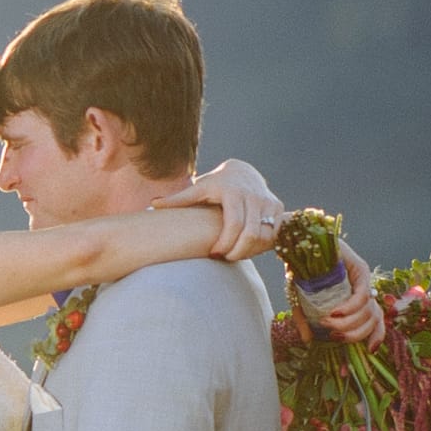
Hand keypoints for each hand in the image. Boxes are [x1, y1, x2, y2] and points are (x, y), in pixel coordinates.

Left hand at [157, 160, 282, 260]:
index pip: (234, 225)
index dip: (225, 244)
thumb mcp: (198, 189)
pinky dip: (261, 247)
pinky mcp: (279, 209)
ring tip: (232, 255)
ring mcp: (270, 203)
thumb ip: (178, 199)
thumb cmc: (215, 184)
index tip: (213, 254)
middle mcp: (255, 196)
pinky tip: (245, 249)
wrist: (243, 172)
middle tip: (223, 258)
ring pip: (265, 237)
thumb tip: (152, 205)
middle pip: (251, 234)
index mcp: (234, 192)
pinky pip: (273, 235)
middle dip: (237, 252)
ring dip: (249, 252)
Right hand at [304, 242, 386, 345]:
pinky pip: (362, 295)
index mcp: (355, 301)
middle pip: (373, 319)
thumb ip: (306, 321)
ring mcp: (364, 280)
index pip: (375, 321)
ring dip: (349, 322)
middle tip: (334, 335)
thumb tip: (309, 341)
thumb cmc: (299, 273)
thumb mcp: (301, 302)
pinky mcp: (361, 270)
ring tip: (327, 323)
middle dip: (355, 333)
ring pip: (369, 310)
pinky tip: (335, 312)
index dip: (376, 336)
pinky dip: (350, 307)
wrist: (295, 246)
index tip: (370, 350)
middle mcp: (363, 291)